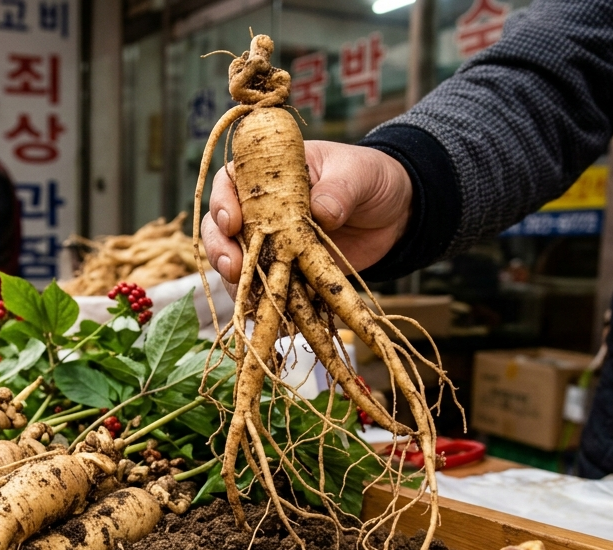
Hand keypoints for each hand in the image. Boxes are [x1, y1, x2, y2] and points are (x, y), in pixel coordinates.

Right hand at [202, 141, 413, 283]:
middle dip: (220, 248)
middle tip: (233, 265)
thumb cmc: (369, 178)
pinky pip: (261, 288)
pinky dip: (256, 302)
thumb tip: (321, 212)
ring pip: (233, 261)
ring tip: (243, 295)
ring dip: (231, 279)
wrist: (392, 213)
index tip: (232, 222)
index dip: (223, 202)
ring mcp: (269, 242)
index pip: (230, 182)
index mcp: (269, 173)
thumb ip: (339, 189)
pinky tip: (259, 314)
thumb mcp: (358, 174)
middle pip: (220, 227)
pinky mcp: (284, 270)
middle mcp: (259, 208)